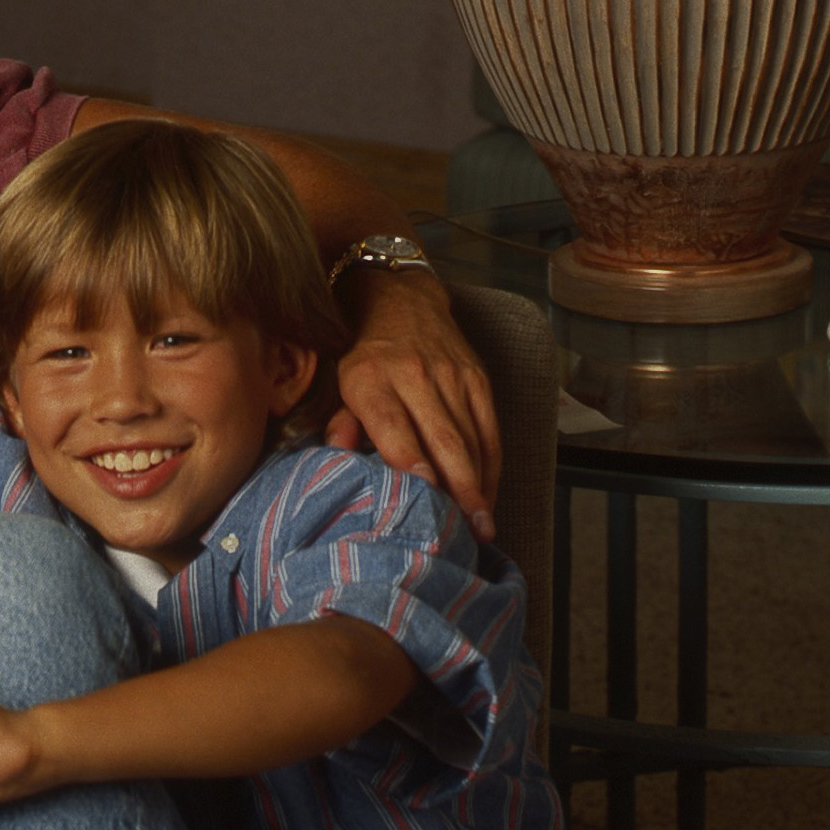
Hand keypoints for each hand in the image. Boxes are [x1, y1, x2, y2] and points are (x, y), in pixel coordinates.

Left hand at [328, 274, 501, 542]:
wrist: (399, 299)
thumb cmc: (361, 356)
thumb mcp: (337, 383)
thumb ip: (340, 422)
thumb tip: (338, 455)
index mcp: (371, 380)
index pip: (395, 426)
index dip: (413, 461)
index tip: (428, 494)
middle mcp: (414, 375)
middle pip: (443, 438)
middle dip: (459, 488)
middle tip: (469, 530)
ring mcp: (452, 375)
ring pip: (471, 437)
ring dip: (480, 484)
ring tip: (483, 526)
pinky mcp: (477, 377)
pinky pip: (489, 427)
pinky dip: (492, 464)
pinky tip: (490, 495)